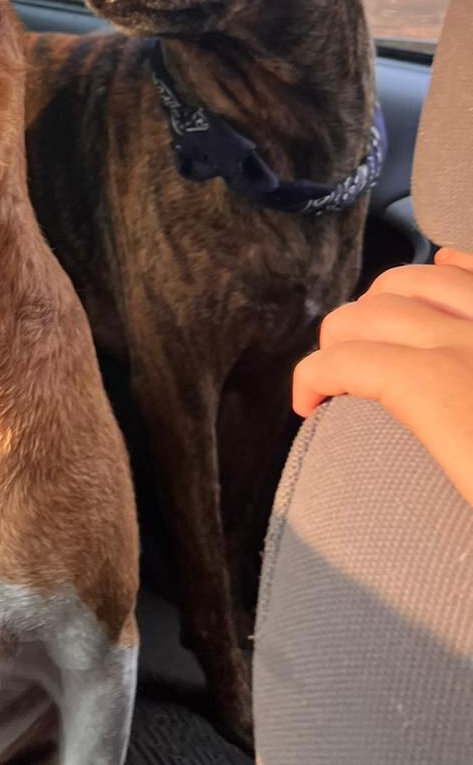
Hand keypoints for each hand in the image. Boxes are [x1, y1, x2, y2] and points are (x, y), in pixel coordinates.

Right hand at [293, 248, 472, 506]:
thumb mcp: (461, 500)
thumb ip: (413, 469)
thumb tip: (384, 478)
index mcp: (437, 388)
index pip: (343, 361)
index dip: (309, 379)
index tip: (307, 406)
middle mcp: (465, 340)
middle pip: (370, 312)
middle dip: (336, 339)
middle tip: (336, 375)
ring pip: (422, 277)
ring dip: (384, 296)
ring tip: (375, 322)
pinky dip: (451, 264)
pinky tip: (442, 266)